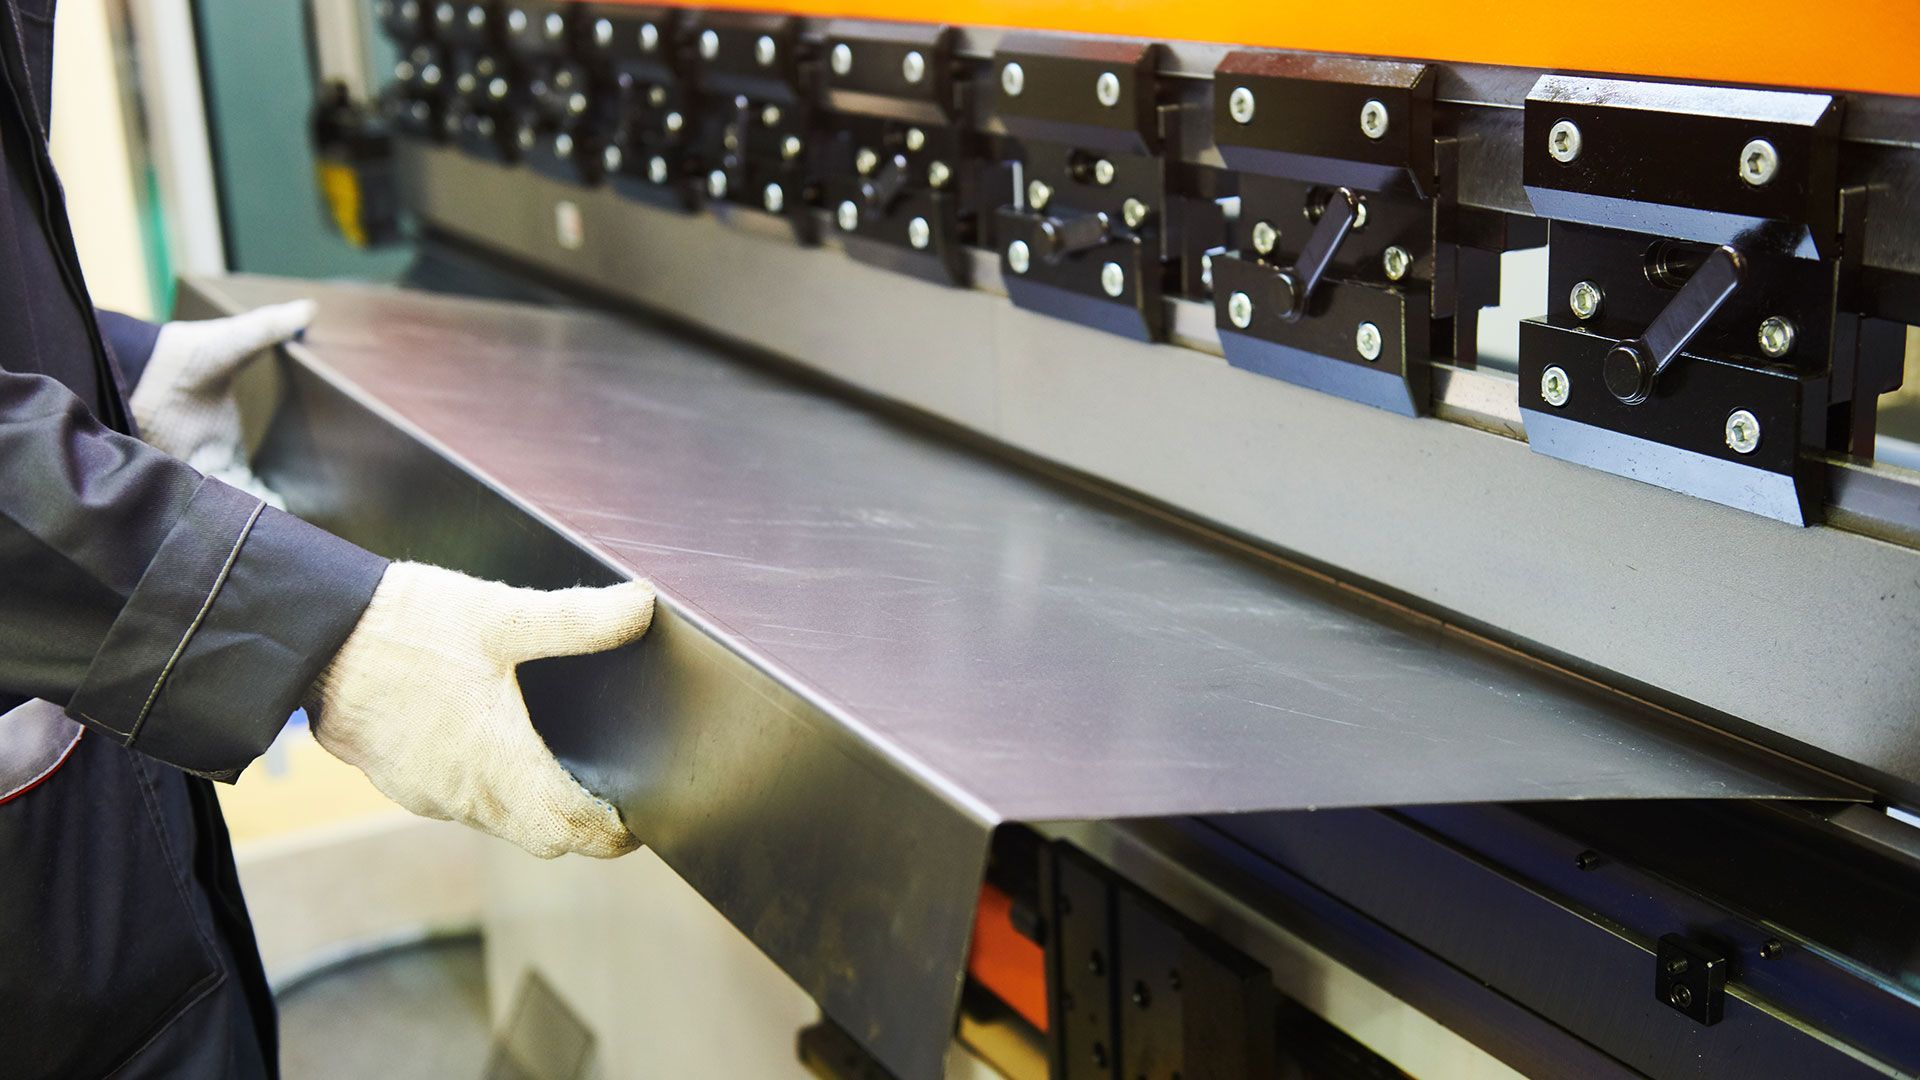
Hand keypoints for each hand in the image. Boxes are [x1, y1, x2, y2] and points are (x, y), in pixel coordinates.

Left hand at [129, 300, 315, 507]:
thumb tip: (307, 308)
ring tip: (241, 525)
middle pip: (230, 499)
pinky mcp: (157, 467)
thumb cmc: (187, 353)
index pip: (250, 480)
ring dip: (222, 512)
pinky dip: (192, 509)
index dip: (266, 499)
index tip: (278, 507)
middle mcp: (203, 458)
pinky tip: (208, 516)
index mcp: (225, 441)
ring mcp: (180, 464)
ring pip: (207, 502)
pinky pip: (177, 498)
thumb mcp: (233, 341)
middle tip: (264, 523)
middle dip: (246, 513)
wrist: (139, 359)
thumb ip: (269, 328)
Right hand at [307, 563, 654, 858]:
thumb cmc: (406, 628)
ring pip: (499, 822)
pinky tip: (498, 749)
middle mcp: (464, 795)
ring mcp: (427, 793)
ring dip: (534, 808)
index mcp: (498, 765)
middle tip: (610, 803)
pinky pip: (460, 802)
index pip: (571, 830)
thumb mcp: (502, 615)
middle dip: (580, 826)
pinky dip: (492, 790)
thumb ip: (578, 618)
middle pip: (540, 836)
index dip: (611, 832)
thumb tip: (641, 607)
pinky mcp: (399, 779)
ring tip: (565, 773)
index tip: (636, 822)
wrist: (312, 636)